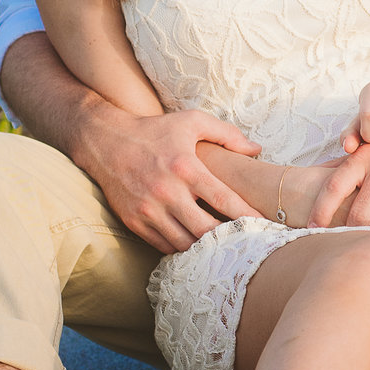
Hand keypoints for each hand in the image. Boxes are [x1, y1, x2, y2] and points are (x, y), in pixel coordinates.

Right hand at [74, 105, 262, 253]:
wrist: (105, 141)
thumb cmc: (155, 130)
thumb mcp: (191, 121)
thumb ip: (226, 134)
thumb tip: (256, 150)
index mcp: (186, 167)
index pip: (224, 200)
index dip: (247, 215)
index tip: (264, 224)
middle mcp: (167, 192)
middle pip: (207, 229)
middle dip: (230, 238)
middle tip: (247, 241)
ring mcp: (148, 210)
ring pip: (186, 243)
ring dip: (206, 247)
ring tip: (224, 247)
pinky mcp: (134, 221)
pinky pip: (164, 246)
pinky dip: (183, 248)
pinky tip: (197, 245)